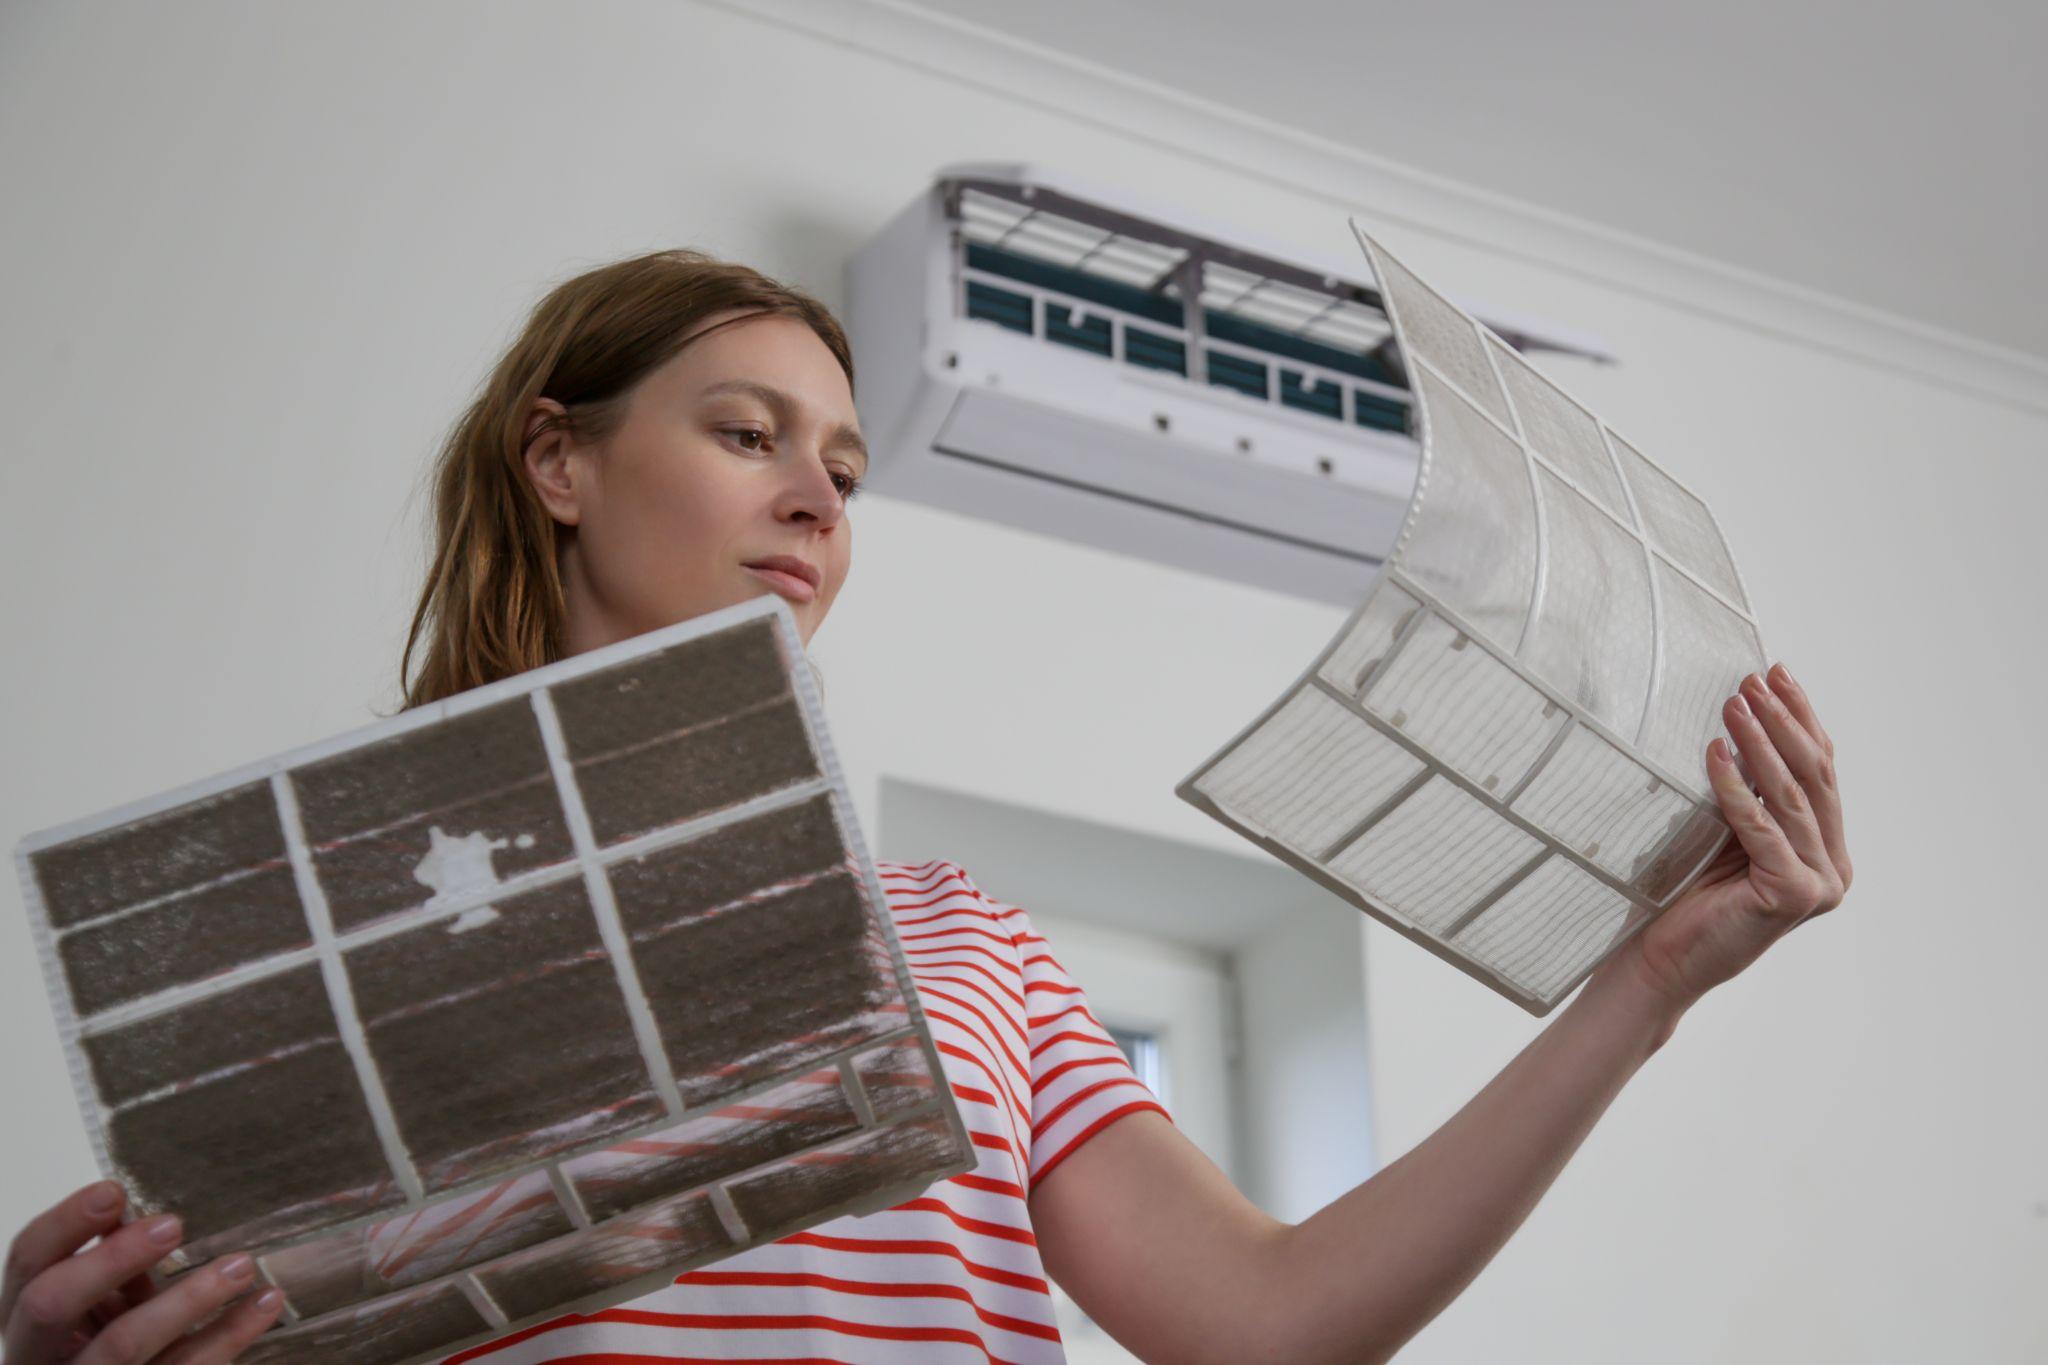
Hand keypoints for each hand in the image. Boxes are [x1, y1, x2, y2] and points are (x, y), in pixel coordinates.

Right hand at [2, 1182, 283, 1362]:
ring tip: (241, 1265)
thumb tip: (132, 1210)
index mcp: (27, 1318)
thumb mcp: (100, 1308)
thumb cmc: (108, 1347)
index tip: (114, 1192)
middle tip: (172, 1226)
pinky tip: (264, 1304)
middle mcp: (40, 1356)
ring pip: (123, 1344)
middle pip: (52, 1305)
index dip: (65, 1223)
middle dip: (111, 1260)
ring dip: (187, 1299)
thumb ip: (110, 1265)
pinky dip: (229, 1335)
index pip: (28, 1261)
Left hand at [1606, 663, 1852, 1009]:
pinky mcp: (1792, 895)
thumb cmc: (1687, 892)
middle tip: (1753, 680)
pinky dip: (1735, 786)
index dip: (1802, 717)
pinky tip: (1714, 752)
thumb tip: (1743, 717)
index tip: (1776, 673)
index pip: (1821, 768)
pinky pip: (1759, 827)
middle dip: (1784, 721)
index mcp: (1826, 848)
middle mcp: (1833, 867)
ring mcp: (1820, 885)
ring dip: (1761, 744)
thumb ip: (1750, 789)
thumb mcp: (1727, 829)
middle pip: (1814, 777)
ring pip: (1791, 797)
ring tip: (1734, 704)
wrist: (1662, 958)